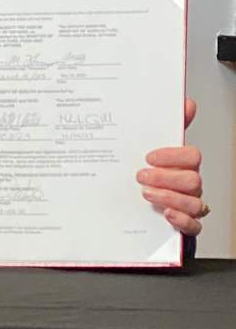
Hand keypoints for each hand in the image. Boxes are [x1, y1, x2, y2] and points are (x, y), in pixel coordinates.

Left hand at [138, 98, 205, 235]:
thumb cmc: (147, 173)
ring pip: (194, 203)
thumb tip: (185, 102)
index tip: (149, 156)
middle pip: (193, 180)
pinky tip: (166, 214)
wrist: (134, 205)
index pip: (192, 156)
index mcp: (183, 164)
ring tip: (145, 193)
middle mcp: (189, 184)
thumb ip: (165, 126)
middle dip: (166, 178)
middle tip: (141, 176)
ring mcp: (188, 204)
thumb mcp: (149, 148)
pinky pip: (194, 226)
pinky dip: (181, 220)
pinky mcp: (184, 224)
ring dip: (168, 197)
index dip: (172, 156)